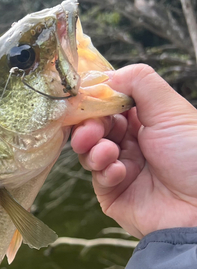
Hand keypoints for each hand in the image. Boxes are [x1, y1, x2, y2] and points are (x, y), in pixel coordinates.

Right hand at [71, 64, 196, 238]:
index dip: (97, 102)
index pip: (111, 105)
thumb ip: (140, 83)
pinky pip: (97, 178)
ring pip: (90, 152)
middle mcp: (132, 143)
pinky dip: (105, 172)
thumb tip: (108, 75)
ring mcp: (120, 168)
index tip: (83, 99)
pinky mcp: (112, 193)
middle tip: (89, 131)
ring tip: (106, 153)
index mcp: (147, 121)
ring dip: (94, 150)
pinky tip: (119, 173)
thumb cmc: (193, 155)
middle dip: (89, 127)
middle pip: (95, 128)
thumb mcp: (170, 110)